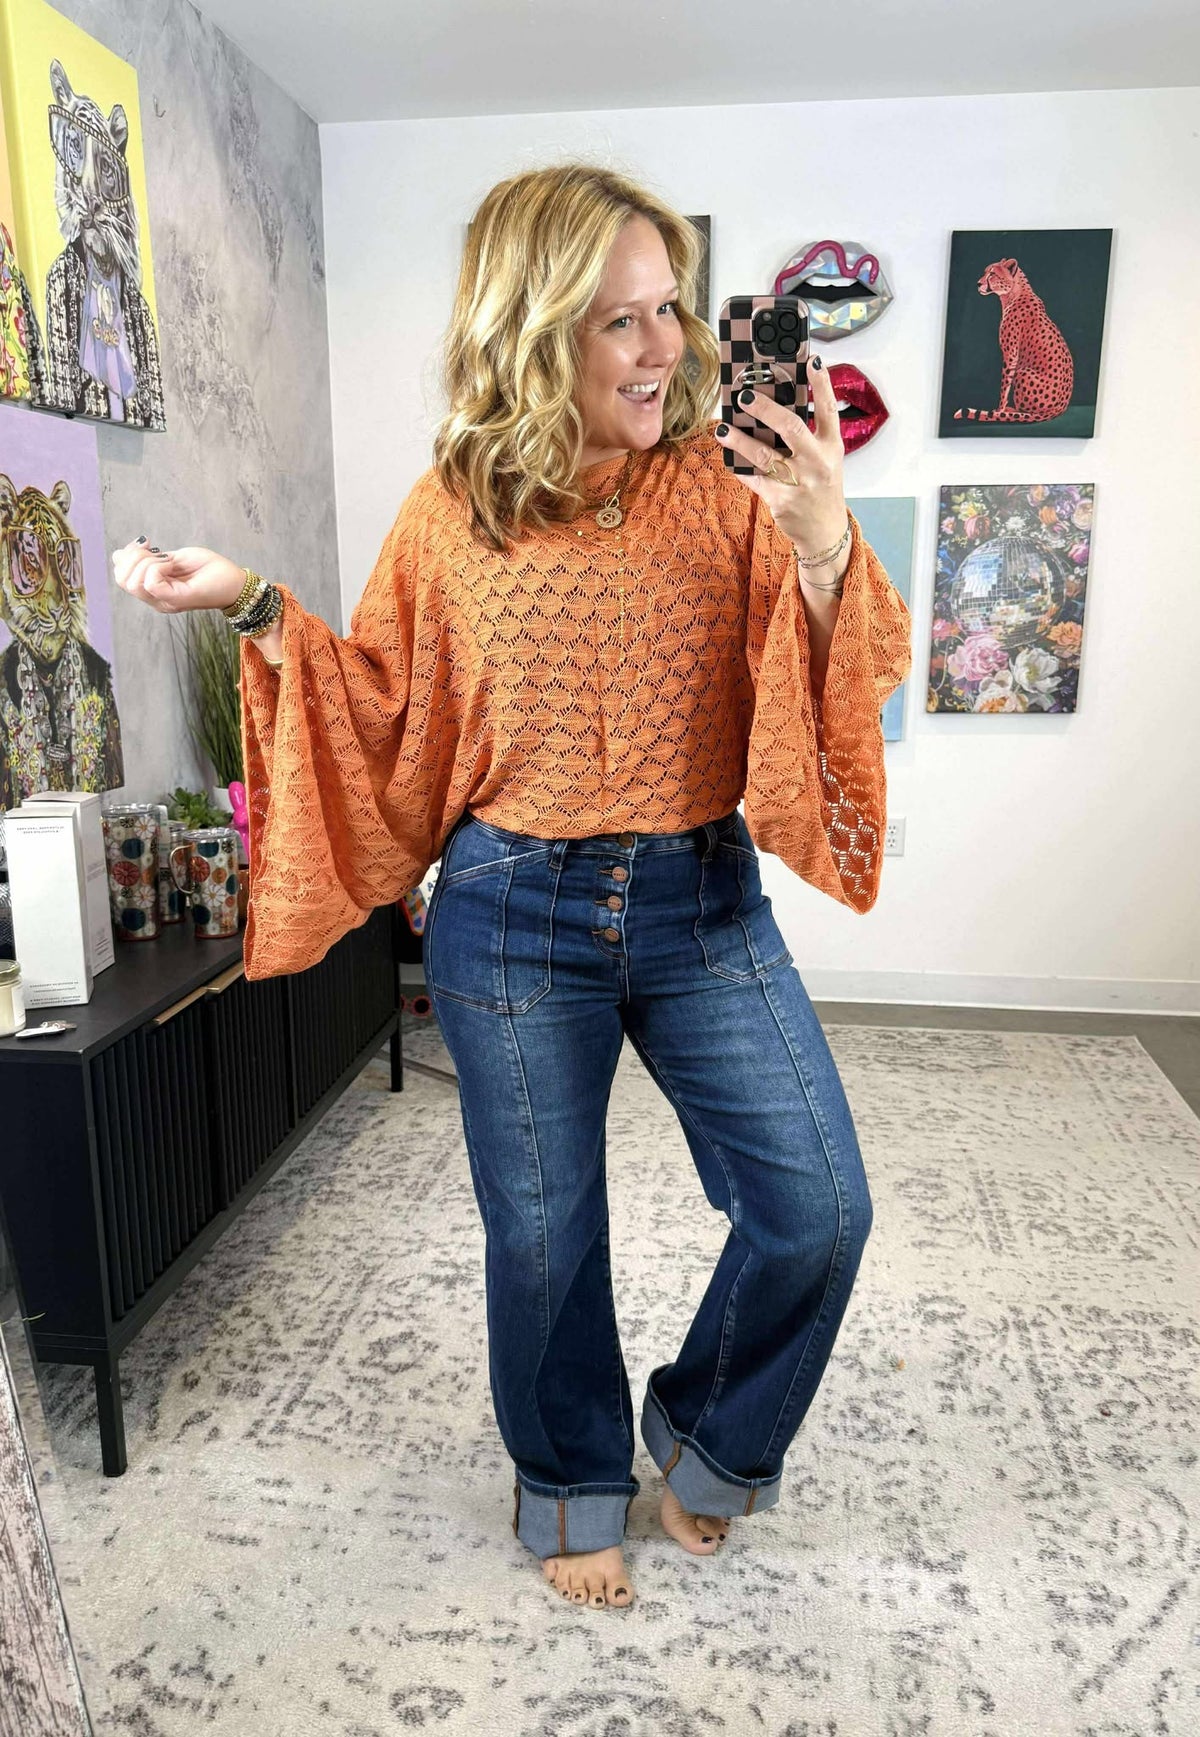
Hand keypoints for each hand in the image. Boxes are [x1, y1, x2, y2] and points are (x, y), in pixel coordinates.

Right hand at [110, 538, 246, 613]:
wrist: (234, 581)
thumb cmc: (207, 569)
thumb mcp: (171, 558)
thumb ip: (147, 559)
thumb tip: (120, 554)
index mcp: (153, 590)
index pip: (120, 576)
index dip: (126, 555)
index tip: (146, 543)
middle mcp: (155, 599)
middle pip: (122, 580)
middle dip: (133, 558)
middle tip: (156, 551)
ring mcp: (164, 601)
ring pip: (133, 582)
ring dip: (145, 562)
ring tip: (166, 559)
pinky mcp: (176, 600)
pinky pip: (151, 583)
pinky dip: (157, 567)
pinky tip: (171, 563)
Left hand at [715, 356, 847, 560]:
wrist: (824, 532)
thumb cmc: (821, 489)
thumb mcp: (824, 461)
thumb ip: (808, 438)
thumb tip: (774, 410)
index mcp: (832, 448)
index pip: (828, 410)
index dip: (822, 385)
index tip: (812, 361)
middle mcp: (817, 463)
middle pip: (791, 428)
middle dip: (767, 409)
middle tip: (746, 396)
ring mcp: (799, 483)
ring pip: (765, 455)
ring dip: (740, 440)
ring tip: (723, 429)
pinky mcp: (780, 500)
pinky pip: (754, 478)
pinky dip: (739, 467)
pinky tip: (727, 456)